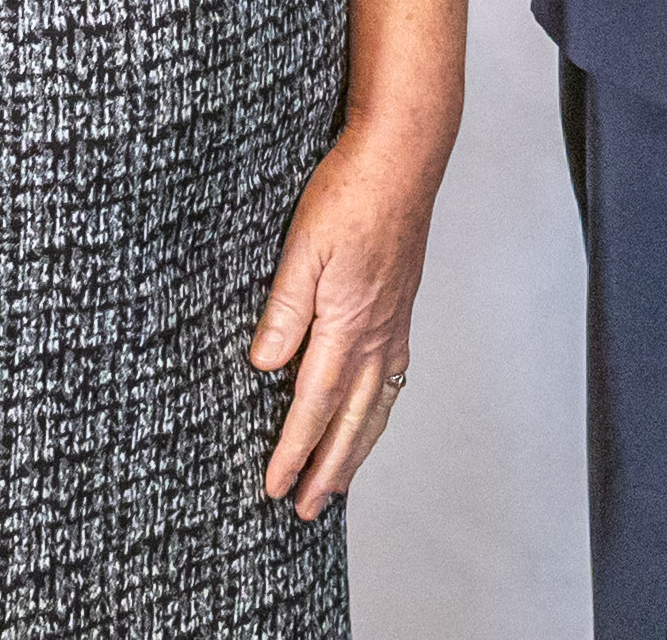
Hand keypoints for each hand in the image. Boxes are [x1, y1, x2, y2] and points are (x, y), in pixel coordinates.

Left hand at [251, 122, 440, 519]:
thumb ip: (284, 311)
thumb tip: (264, 367)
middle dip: (327, 469)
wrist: (402, 158)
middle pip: (352, 420)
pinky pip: (393, 376)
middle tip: (307, 509)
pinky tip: (373, 412)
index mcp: (347, 324)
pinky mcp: (401, 306)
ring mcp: (394, 322)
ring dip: (356, 449)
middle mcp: (377, 334)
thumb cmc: (350, 193)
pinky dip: (380, 408)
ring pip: (377, 404)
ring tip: (339, 481)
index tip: (274, 487)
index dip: (292, 451)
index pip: (314, 405)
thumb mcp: (302, 249)